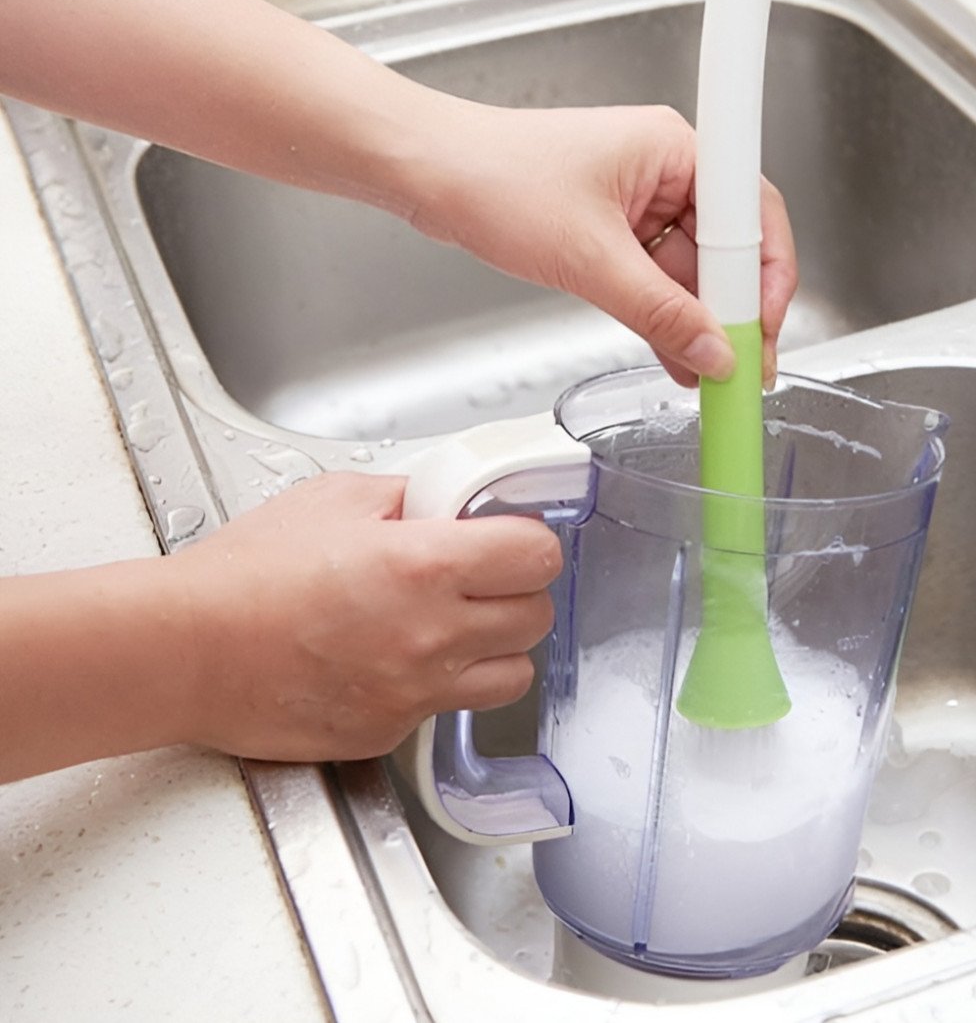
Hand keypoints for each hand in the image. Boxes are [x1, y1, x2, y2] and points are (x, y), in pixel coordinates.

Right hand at [172, 473, 560, 762]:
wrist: (184, 652)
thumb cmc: (245, 576)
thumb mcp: (336, 500)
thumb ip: (411, 496)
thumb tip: (453, 500)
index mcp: (425, 566)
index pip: (538, 556)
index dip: (529, 542)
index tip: (510, 538)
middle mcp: (432, 635)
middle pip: (536, 618)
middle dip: (517, 592)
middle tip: (483, 577)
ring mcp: (414, 693)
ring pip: (513, 676)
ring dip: (496, 647)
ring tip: (453, 624)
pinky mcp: (389, 733)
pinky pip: (448, 709)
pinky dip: (439, 686)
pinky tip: (398, 660)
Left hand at [398, 101, 797, 386]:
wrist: (425, 172)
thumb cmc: (492, 176)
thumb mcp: (588, 258)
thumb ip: (660, 312)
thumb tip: (713, 351)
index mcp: (675, 149)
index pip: (753, 215)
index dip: (767, 279)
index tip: (762, 330)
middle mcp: (665, 169)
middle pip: (726, 248)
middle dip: (732, 310)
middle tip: (741, 364)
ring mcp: (638, 199)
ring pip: (690, 268)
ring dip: (697, 319)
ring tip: (708, 372)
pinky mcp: (611, 227)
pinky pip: (655, 276)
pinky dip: (664, 313)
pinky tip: (676, 353)